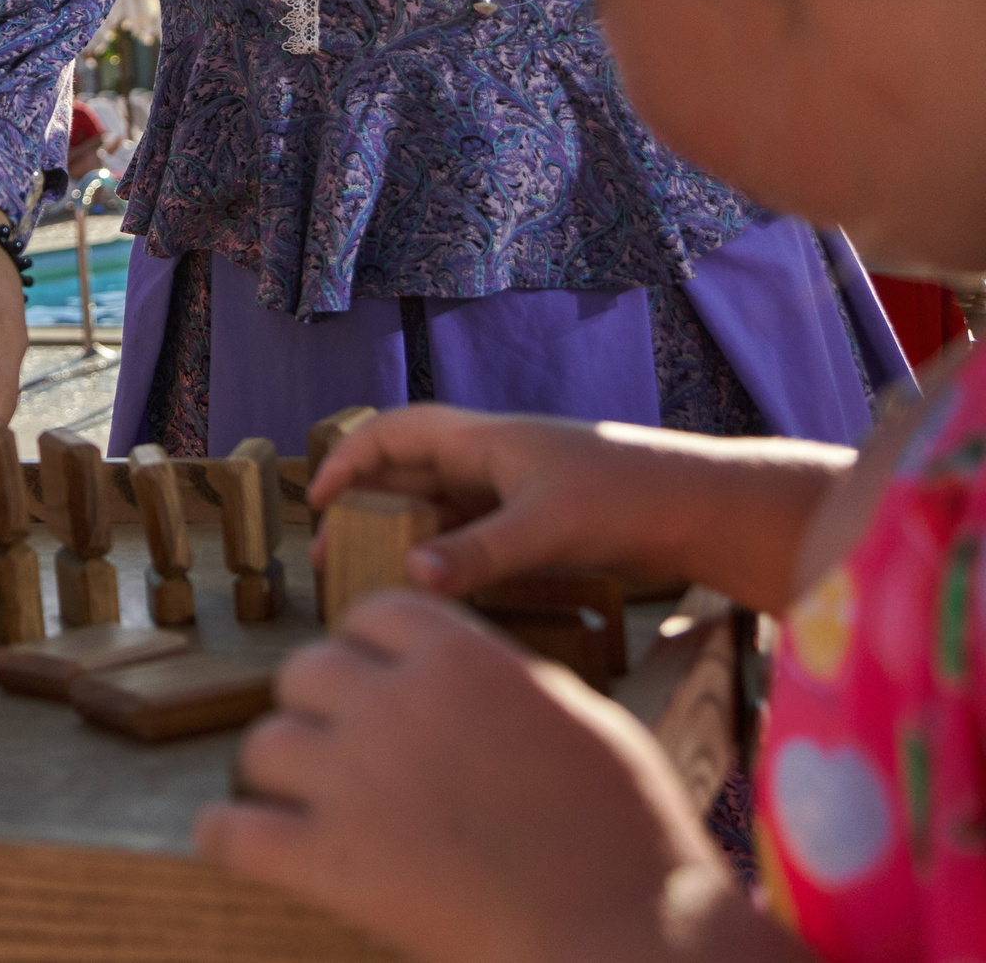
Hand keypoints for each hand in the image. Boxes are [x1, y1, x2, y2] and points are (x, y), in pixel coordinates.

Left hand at [197, 594, 784, 962]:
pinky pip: (231, 831)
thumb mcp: (584, 718)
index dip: (371, 650)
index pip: (372, 614)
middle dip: (321, 709)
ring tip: (304, 803)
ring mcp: (351, 780)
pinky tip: (237, 840)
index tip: (377, 683)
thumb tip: (468, 673)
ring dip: (281, 773)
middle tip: (344, 754)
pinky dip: (229, 836)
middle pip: (304, 672)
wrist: (623, 938)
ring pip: (262, 745)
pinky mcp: (325, 860)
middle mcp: (391, 703)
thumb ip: (505, 682)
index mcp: (459, 656)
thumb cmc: (627, 837)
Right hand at [305, 405, 841, 605]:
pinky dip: (443, 556)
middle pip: (409, 473)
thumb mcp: (546, 528)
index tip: (318, 500)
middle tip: (331, 554)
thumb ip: (477, 555)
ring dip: (402, 537)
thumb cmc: (629, 498)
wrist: (706, 510)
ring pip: (439, 508)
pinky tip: (433, 591)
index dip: (349, 460)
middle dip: (365, 508)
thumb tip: (410, 578)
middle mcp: (494, 460)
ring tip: (371, 577)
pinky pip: (471, 535)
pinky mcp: (540, 524)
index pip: (396, 433)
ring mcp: (517, 493)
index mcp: (486, 440)